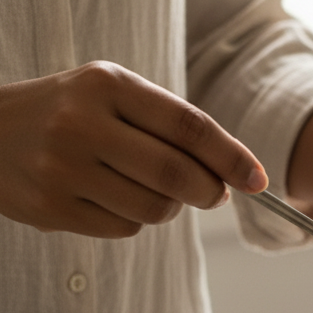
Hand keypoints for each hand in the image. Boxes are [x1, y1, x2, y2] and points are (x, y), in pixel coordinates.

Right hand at [0, 62, 266, 237]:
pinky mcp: (53, 207)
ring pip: (155, 207)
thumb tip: (236, 174)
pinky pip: (125, 228)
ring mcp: (64, 167)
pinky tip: (109, 198)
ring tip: (146, 188)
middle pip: (177, 174)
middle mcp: (82, 122)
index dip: (232, 157)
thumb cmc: (67, 113)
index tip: (259, 179)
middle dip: (209, 191)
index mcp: (106, 84)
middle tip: (213, 194)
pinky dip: (133, 220)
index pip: (188, 126)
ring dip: (169, 207)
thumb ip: (171, 126)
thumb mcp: (112, 95)